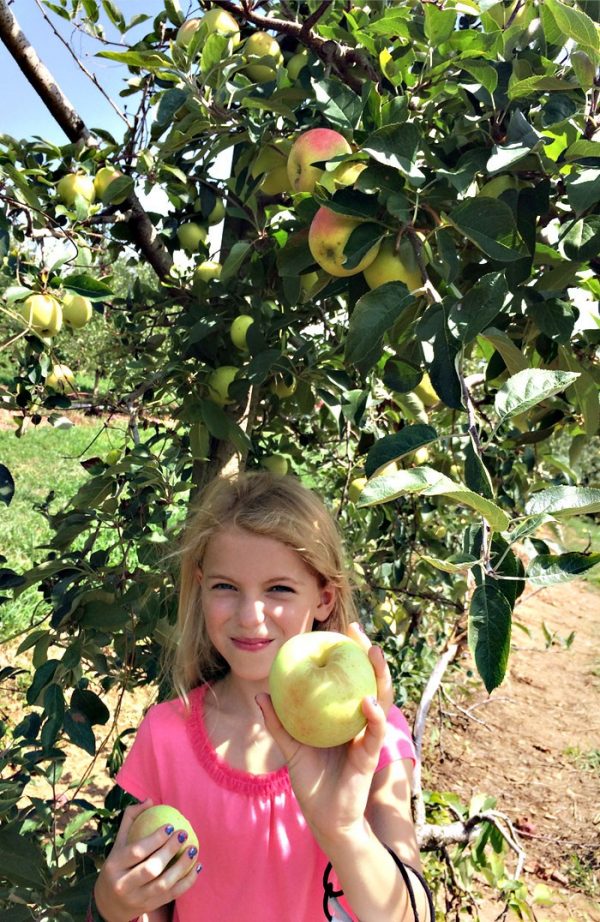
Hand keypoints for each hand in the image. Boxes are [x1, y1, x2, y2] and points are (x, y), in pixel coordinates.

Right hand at [94, 799, 201, 921]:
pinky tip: (197, 867)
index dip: (156, 838)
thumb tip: (149, 800)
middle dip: (170, 851)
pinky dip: (187, 882)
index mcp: (114, 865)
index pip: (137, 851)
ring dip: (182, 867)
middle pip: (151, 868)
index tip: (171, 826)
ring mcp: (137, 898)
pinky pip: (172, 895)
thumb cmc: (117, 865)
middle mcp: (124, 884)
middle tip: (184, 834)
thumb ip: (131, 819)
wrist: (109, 905)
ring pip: (163, 884)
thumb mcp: (118, 843)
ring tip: (193, 850)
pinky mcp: (149, 907)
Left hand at [257, 623, 392, 845]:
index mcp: (343, 715)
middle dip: (369, 655)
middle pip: (370, 681)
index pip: (351, 678)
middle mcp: (359, 720)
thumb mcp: (292, 746)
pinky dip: (374, 717)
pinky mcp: (369, 755)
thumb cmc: (311, 780)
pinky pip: (374, 732)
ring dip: (379, 676)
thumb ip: (278, 722)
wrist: (325, 817)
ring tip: (374, 654)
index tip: (344, 629)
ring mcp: (367, 736)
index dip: (350, 654)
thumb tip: (261, 695)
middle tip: (360, 632)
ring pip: (380, 700)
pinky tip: (368, 702)